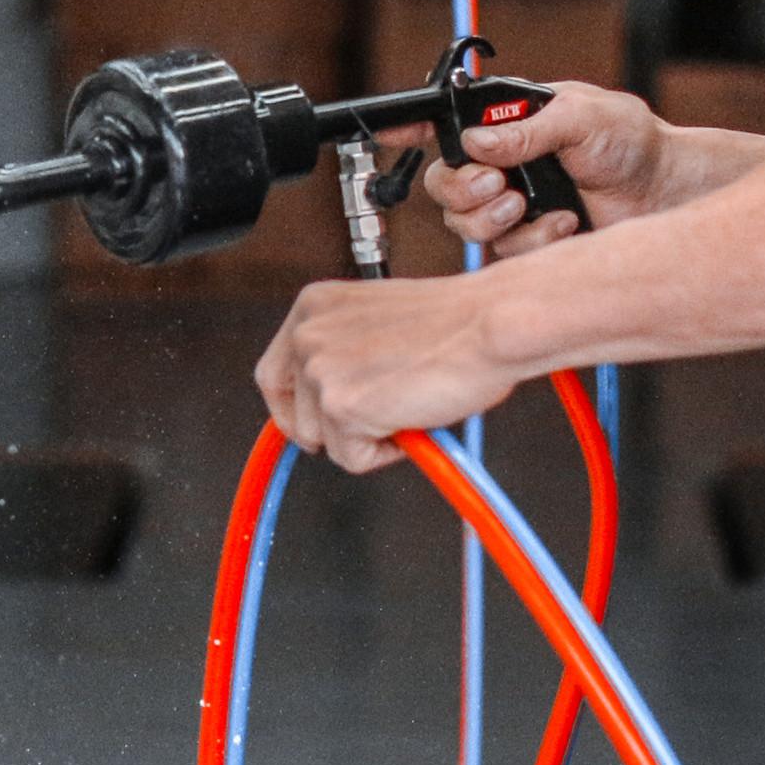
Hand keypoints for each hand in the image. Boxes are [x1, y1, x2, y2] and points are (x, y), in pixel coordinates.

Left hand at [255, 274, 517, 474]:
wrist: (490, 326)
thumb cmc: (457, 323)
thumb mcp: (377, 323)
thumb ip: (346, 352)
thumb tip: (330, 396)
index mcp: (314, 306)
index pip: (274, 374)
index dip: (293, 409)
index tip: (312, 424)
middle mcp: (307, 334)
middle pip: (292, 415)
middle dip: (330, 431)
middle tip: (372, 427)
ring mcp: (320, 370)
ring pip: (323, 441)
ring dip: (366, 437)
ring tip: (407, 406)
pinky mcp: (341, 406)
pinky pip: (352, 458)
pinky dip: (386, 452)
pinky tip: (413, 418)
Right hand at [422, 80, 667, 257]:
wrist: (662, 191)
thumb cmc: (629, 141)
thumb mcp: (583, 117)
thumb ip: (529, 130)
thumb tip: (478, 142)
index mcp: (505, 124)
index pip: (444, 123)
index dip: (409, 129)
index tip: (389, 134)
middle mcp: (500, 164)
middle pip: (442, 183)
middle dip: (463, 188)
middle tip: (498, 184)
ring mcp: (510, 204)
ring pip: (463, 223)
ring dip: (492, 217)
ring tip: (528, 205)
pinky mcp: (527, 240)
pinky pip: (503, 251)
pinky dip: (532, 239)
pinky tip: (563, 222)